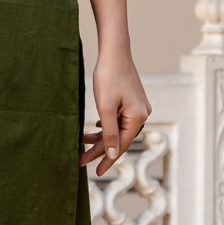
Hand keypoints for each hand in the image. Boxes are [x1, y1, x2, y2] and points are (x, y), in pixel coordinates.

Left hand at [81, 50, 151, 175]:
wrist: (114, 51)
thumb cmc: (108, 77)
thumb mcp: (105, 108)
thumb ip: (109, 133)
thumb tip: (113, 155)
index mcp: (138, 117)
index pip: (121, 146)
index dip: (107, 160)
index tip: (96, 173)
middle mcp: (142, 114)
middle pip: (119, 139)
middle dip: (100, 149)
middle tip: (81, 160)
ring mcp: (138, 107)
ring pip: (118, 129)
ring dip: (100, 137)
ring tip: (82, 141)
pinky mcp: (132, 101)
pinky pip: (119, 120)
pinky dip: (106, 126)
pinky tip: (94, 128)